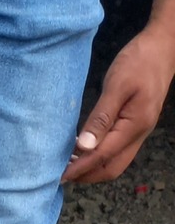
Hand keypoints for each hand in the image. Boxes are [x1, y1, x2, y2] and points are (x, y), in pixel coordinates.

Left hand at [63, 24, 174, 183]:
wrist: (163, 47)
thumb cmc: (139, 61)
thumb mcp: (117, 86)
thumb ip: (100, 117)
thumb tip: (84, 146)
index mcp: (134, 125)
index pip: (103, 156)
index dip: (80, 168)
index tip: (60, 176)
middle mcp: (139, 133)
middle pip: (112, 168)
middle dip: (87, 175)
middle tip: (63, 174)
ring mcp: (139, 130)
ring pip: (115, 161)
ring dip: (93, 167)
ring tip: (70, 164)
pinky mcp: (136, 124)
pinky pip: (117, 149)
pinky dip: (100, 156)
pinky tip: (85, 148)